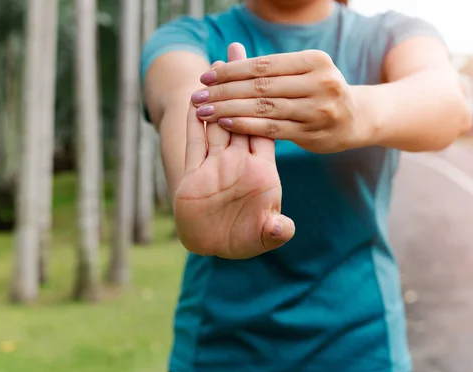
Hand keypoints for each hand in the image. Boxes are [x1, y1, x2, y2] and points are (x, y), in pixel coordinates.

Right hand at [173, 44, 294, 258]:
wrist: (213, 247)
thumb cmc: (242, 240)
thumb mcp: (262, 236)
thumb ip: (273, 230)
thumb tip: (282, 227)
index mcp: (260, 170)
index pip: (264, 128)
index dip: (264, 101)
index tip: (265, 73)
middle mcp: (238, 161)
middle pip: (241, 113)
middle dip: (239, 84)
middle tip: (235, 50)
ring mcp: (215, 164)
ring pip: (216, 122)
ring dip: (215, 95)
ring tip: (214, 66)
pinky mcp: (194, 172)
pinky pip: (194, 141)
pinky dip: (194, 120)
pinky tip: (194, 98)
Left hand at [190, 45, 369, 153]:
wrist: (355, 119)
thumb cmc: (317, 91)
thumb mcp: (303, 72)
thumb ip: (271, 68)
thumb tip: (227, 55)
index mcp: (315, 61)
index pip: (263, 65)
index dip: (231, 71)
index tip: (205, 77)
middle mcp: (320, 83)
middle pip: (260, 86)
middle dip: (224, 91)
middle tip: (197, 96)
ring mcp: (318, 110)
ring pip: (263, 108)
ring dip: (229, 109)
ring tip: (204, 111)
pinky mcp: (312, 134)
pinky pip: (271, 129)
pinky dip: (245, 125)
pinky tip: (224, 123)